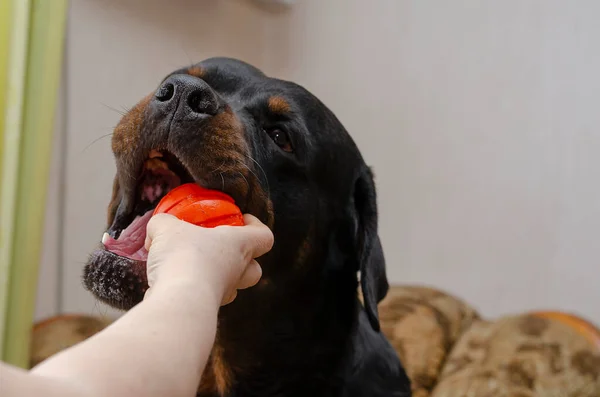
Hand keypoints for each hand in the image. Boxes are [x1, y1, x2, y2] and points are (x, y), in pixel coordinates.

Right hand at [144, 213, 273, 304]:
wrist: (178, 303)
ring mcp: (223, 294)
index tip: (242, 219)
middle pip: (255, 270)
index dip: (256, 226)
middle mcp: (237, 272)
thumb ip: (163, 223)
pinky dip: (192, 292)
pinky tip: (169, 284)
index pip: (264, 236)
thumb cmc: (184, 257)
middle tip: (219, 251)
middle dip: (243, 261)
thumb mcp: (167, 228)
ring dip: (214, 278)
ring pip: (230, 288)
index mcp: (239, 246)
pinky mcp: (206, 311)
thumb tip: (158, 228)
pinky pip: (204, 300)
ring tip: (188, 267)